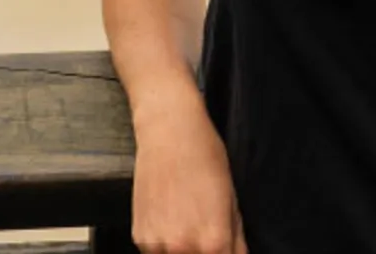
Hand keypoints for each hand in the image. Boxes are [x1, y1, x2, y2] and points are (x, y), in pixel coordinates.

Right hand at [130, 99, 247, 253]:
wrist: (169, 132)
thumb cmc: (205, 158)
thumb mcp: (232, 202)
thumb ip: (236, 243)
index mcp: (214, 243)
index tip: (222, 248)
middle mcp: (183, 249)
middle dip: (206, 253)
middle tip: (205, 235)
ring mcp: (157, 245)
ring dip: (184, 252)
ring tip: (186, 225)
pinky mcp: (139, 237)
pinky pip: (156, 253)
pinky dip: (165, 245)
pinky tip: (171, 219)